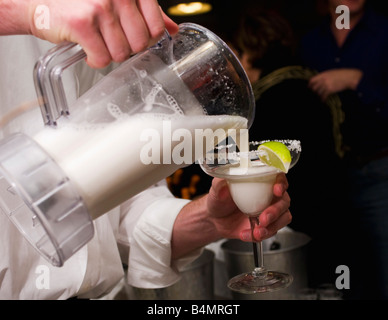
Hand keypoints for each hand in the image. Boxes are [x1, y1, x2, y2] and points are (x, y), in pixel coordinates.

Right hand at [28, 0, 178, 67]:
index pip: (156, 27)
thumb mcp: (119, 1)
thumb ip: (148, 13)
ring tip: (97, 42)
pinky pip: (102, 58)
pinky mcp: (83, 23)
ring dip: (108, 54)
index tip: (133, 38)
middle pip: (140, 44)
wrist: (40, 2)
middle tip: (110, 40)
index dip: (147, 40)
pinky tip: (87, 49)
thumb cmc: (81, 3)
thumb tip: (172, 29)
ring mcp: (101, 7)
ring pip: (122, 54)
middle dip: (126, 48)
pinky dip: (95, 60)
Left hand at [171, 173, 290, 258]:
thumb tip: (222, 177)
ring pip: (284, 217)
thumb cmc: (219, 200)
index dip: (281, 183)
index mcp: (260, 181)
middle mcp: (269, 195)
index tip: (276, 190)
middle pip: (284, 200)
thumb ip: (220, 183)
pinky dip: (261, 235)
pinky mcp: (267, 225)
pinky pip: (272, 231)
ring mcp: (270, 211)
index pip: (278, 178)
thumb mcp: (216, 190)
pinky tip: (247, 234)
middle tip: (264, 218)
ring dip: (273, 226)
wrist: (215, 220)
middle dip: (276, 211)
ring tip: (257, 232)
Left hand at [309, 68, 362, 100]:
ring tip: (320, 97)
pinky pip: (323, 96)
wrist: (350, 77)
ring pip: (318, 92)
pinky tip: (323, 100)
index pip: (312, 80)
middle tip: (315, 93)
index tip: (309, 87)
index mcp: (323, 74)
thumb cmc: (342, 74)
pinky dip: (323, 99)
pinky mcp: (330, 90)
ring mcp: (326, 85)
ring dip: (319, 95)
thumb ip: (324, 76)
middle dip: (314, 91)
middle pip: (314, 88)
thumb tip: (319, 80)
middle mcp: (323, 80)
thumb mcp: (331, 72)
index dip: (310, 85)